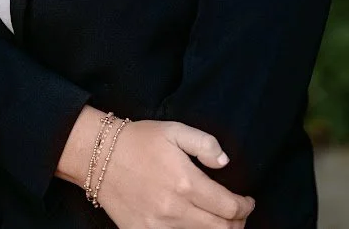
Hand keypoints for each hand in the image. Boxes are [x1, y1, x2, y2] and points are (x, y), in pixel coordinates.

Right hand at [94, 119, 254, 228]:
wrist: (100, 157)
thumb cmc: (140, 140)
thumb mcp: (174, 129)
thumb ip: (205, 144)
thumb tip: (225, 163)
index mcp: (185, 182)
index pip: (229, 207)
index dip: (245, 207)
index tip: (248, 201)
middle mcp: (174, 209)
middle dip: (237, 223)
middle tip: (240, 214)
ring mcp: (158, 227)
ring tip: (222, 222)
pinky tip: (196, 226)